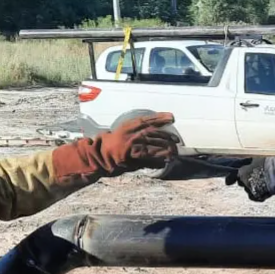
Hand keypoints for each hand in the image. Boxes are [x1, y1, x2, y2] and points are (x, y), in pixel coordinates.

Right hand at [51, 111, 179, 182]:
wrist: (97, 155)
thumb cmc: (109, 147)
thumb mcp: (122, 136)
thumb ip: (136, 136)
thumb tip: (150, 138)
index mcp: (128, 125)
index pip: (147, 119)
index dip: (160, 117)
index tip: (171, 117)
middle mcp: (130, 132)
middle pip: (152, 131)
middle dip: (166, 134)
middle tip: (177, 139)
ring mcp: (131, 142)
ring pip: (152, 141)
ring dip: (165, 145)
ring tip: (175, 149)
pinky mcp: (131, 152)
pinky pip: (148, 153)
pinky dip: (159, 155)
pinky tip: (167, 157)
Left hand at [224, 157, 272, 201]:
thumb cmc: (269, 164)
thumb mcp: (256, 160)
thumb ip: (248, 164)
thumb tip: (246, 165)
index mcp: (242, 172)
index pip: (233, 176)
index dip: (230, 179)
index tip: (228, 182)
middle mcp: (244, 182)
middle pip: (242, 183)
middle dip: (246, 181)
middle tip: (255, 178)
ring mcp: (250, 190)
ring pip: (249, 190)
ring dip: (253, 187)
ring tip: (264, 183)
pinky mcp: (257, 196)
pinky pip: (255, 196)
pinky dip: (259, 194)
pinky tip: (265, 190)